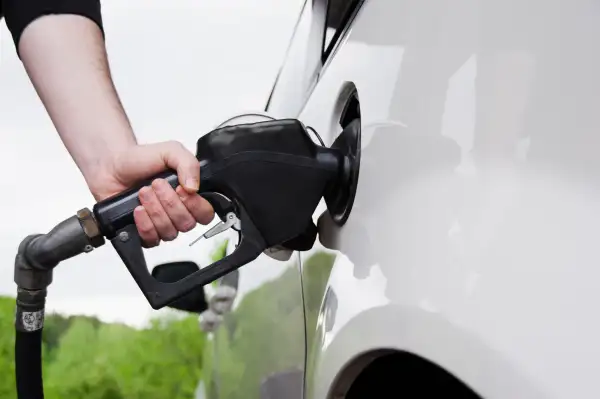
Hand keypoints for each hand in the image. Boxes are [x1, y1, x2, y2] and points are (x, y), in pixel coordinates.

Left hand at [89, 141, 214, 246]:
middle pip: (187, 224)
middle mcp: (178, 213)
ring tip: (143, 192)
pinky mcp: (144, 233)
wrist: (112, 166)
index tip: (181, 188)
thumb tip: (194, 188)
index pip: (206, 213)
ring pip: (170, 232)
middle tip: (156, 184)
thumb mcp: (170, 151)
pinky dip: (145, 224)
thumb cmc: (141, 159)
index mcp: (190, 196)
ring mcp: (162, 225)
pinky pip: (152, 239)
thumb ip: (188, 163)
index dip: (195, 205)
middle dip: (170, 203)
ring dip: (156, 211)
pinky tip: (138, 209)